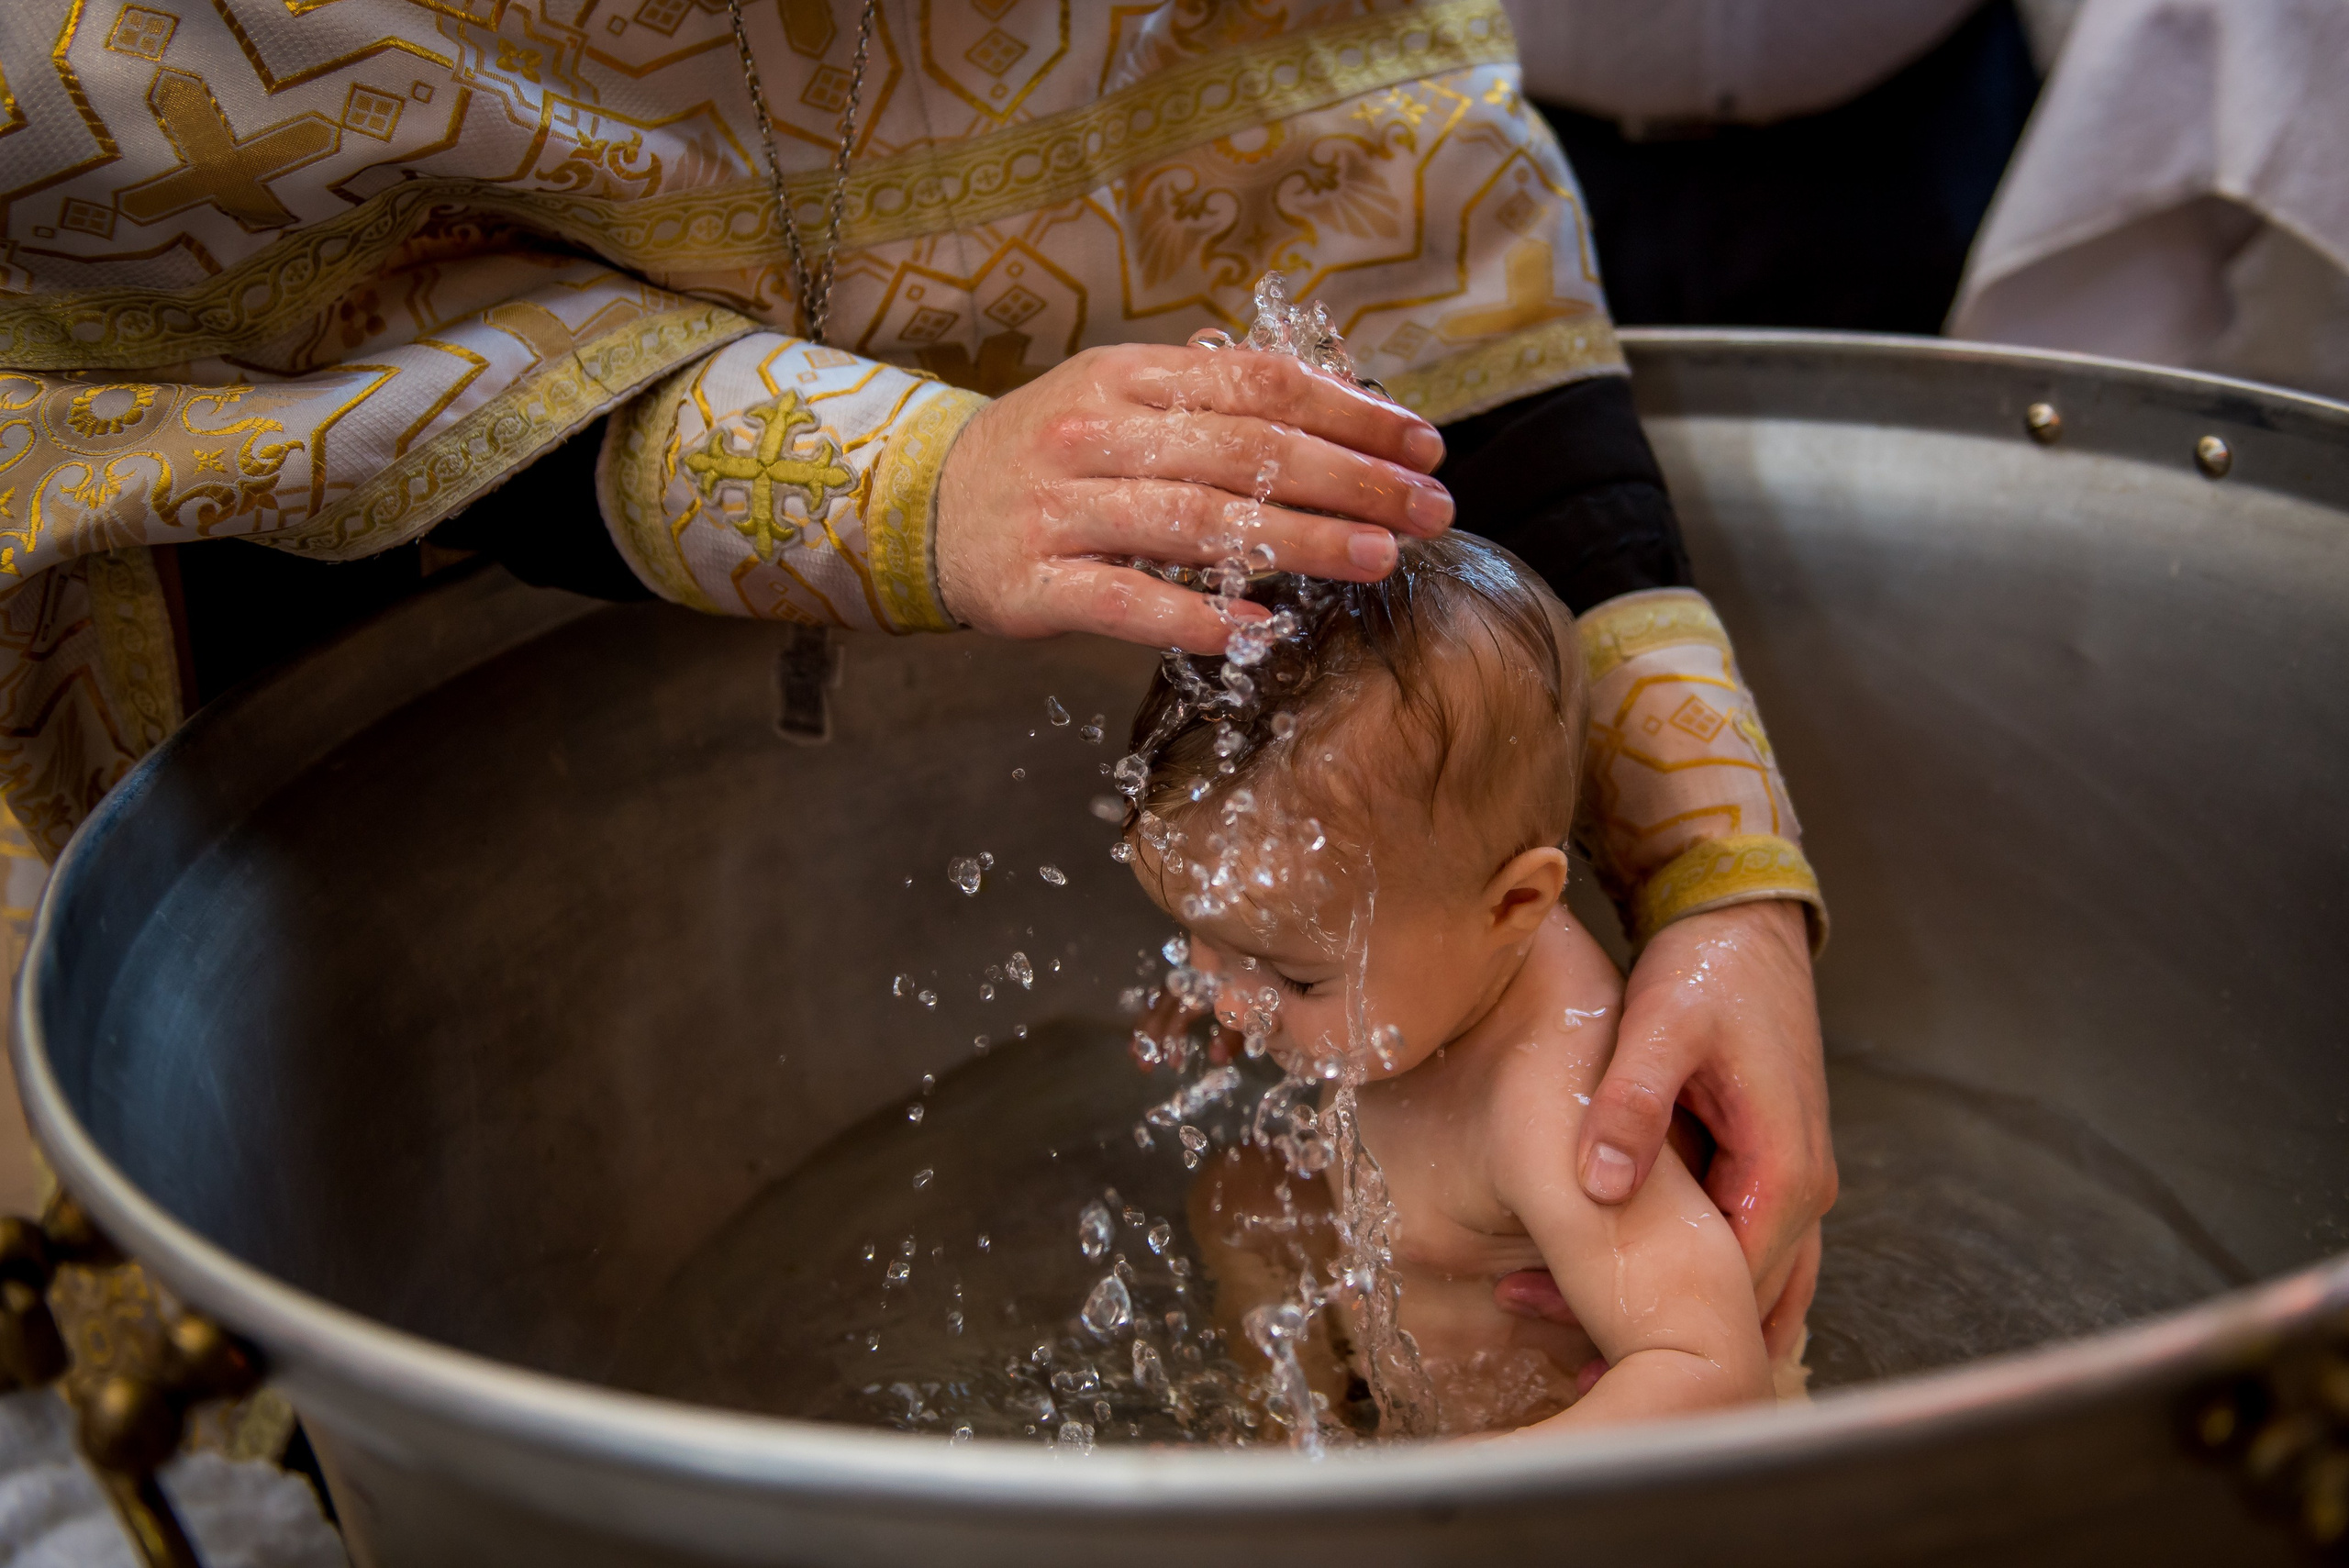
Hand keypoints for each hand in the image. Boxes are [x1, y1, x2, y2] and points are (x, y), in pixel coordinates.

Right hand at [934, 344, 1450, 652]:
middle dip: (1349, 480)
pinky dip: (1194, 615)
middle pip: (1243, 452)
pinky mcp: (1033, 584)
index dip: (1348, 413)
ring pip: (1195, 524)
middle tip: (1428, 509)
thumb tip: (1334, 410)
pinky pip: (1124, 601)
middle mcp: (1096, 435)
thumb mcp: (1121, 399)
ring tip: (1375, 558)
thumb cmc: (1049, 457)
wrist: (921, 505)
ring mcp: (1060, 511)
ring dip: (1296, 541)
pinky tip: (1262, 626)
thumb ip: (1212, 401)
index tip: (1422, 445)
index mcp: (1129, 378)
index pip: (1259, 385)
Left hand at [1573, 900, 1834, 1340]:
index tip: (1577, 1344)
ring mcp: (1788, 1185)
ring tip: (1580, 1352)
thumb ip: (1632, 1102)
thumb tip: (1600, 1183)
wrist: (1743, 927)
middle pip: (1742, 1304)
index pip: (1730, 1285)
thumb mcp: (1662, 1025)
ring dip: (1676, 1320)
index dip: (1656, 1323)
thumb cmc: (1708, 972)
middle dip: (1660, 1338)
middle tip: (1567, 1369)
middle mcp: (1801, 1192)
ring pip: (1747, 1288)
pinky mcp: (1762, 1172)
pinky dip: (1691, 1286)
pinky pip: (1737, 1254)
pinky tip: (1620, 1293)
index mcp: (1784, 1171)